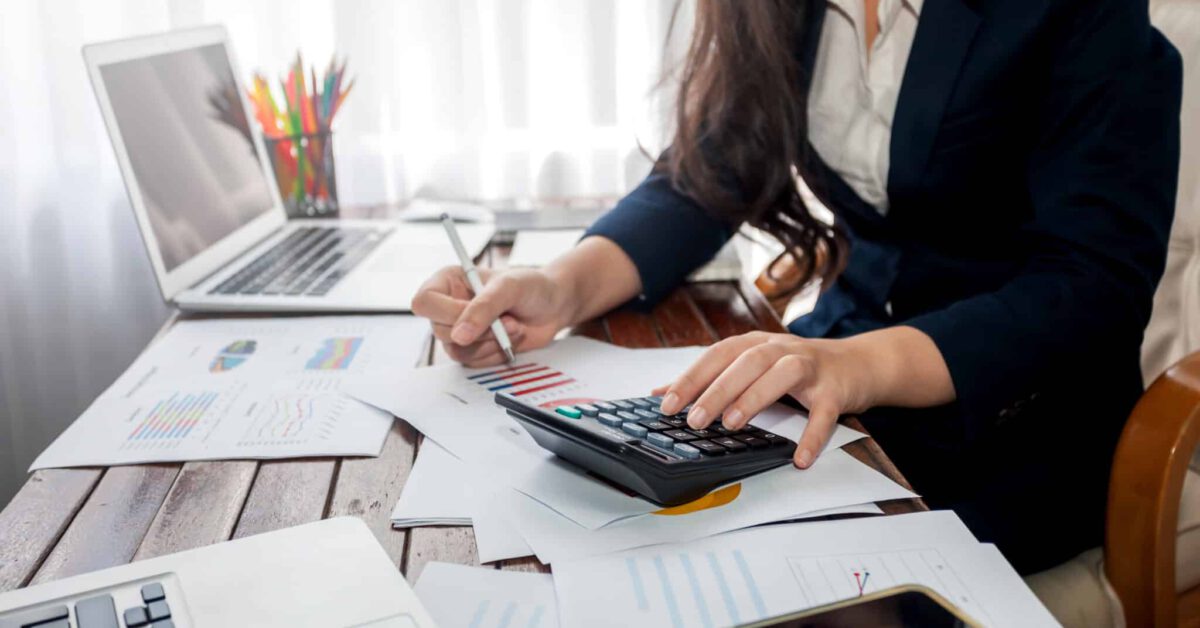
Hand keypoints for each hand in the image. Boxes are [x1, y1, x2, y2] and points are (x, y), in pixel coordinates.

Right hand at [412, 266, 569, 366]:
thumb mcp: (509, 288)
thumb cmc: (532, 287)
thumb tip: (459, 336)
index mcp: (449, 281)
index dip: (447, 313)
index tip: (477, 315)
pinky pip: (473, 363)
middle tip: (509, 320)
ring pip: (457, 351)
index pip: (424, 302)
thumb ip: (483, 308)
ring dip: (491, 343)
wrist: (554, 307)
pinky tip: (510, 339)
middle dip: (481, 331)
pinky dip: (495, 354)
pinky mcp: (473, 349)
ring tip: (514, 327)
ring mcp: (460, 330)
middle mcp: (448, 306)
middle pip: (440, 331)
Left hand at [654, 332, 876, 468]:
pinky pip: (824, 414)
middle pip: (746, 363)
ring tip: (731, 424)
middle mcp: (782, 349)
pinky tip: (799, 457)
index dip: (692, 377)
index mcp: (757, 344)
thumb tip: (662, 393)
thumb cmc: (797, 369)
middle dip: (717, 390)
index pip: (718, 355)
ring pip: (781, 375)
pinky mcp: (836, 390)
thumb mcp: (753, 366)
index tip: (666, 403)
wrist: (858, 364)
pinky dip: (812, 435)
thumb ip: (711, 378)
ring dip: (755, 398)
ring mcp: (811, 367)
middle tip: (693, 419)